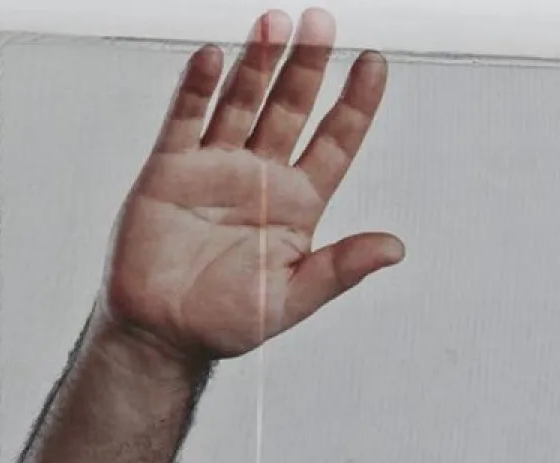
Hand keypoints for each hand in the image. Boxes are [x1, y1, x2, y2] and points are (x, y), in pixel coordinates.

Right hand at [99, 9, 401, 363]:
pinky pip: (187, 119)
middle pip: (291, 109)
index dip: (355, 103)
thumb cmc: (229, 322)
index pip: (335, 142)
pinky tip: (214, 57)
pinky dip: (199, 88)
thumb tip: (394, 248)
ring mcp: (216, 167)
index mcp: (299, 205)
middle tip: (322, 22)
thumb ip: (342, 267)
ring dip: (258, 63)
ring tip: (275, 23)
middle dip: (307, 66)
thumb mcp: (296, 297)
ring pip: (242, 102)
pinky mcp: (171, 169)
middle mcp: (261, 177)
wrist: (164, 333)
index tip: (374, 64)